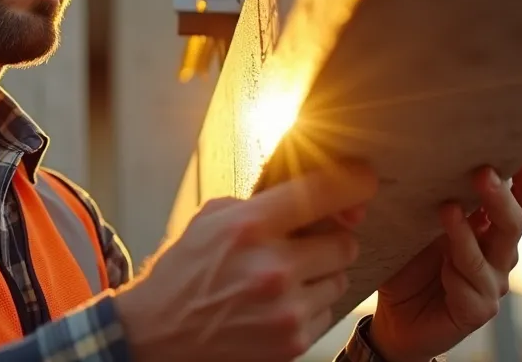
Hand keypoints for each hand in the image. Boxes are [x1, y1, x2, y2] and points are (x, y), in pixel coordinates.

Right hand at [114, 164, 377, 361]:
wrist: (159, 333)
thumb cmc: (187, 270)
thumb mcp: (214, 218)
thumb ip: (267, 203)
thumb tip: (323, 194)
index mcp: (249, 227)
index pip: (324, 191)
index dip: (354, 180)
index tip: (363, 178)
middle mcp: (272, 268)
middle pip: (344, 242)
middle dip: (329, 241)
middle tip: (304, 246)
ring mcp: (286, 310)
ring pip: (339, 279)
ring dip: (320, 276)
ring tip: (283, 280)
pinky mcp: (293, 342)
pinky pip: (328, 312)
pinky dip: (309, 307)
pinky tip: (277, 306)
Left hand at [368, 160, 521, 361]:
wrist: (395, 317)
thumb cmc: (409, 264)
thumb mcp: (417, 225)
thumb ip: (430, 198)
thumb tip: (425, 156)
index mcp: (489, 229)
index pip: (520, 201)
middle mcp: (498, 254)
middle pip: (514, 223)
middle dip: (501, 198)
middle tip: (483, 172)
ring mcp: (491, 283)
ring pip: (490, 256)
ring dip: (467, 233)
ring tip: (447, 208)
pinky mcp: (477, 311)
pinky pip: (471, 289)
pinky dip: (456, 275)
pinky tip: (443, 269)